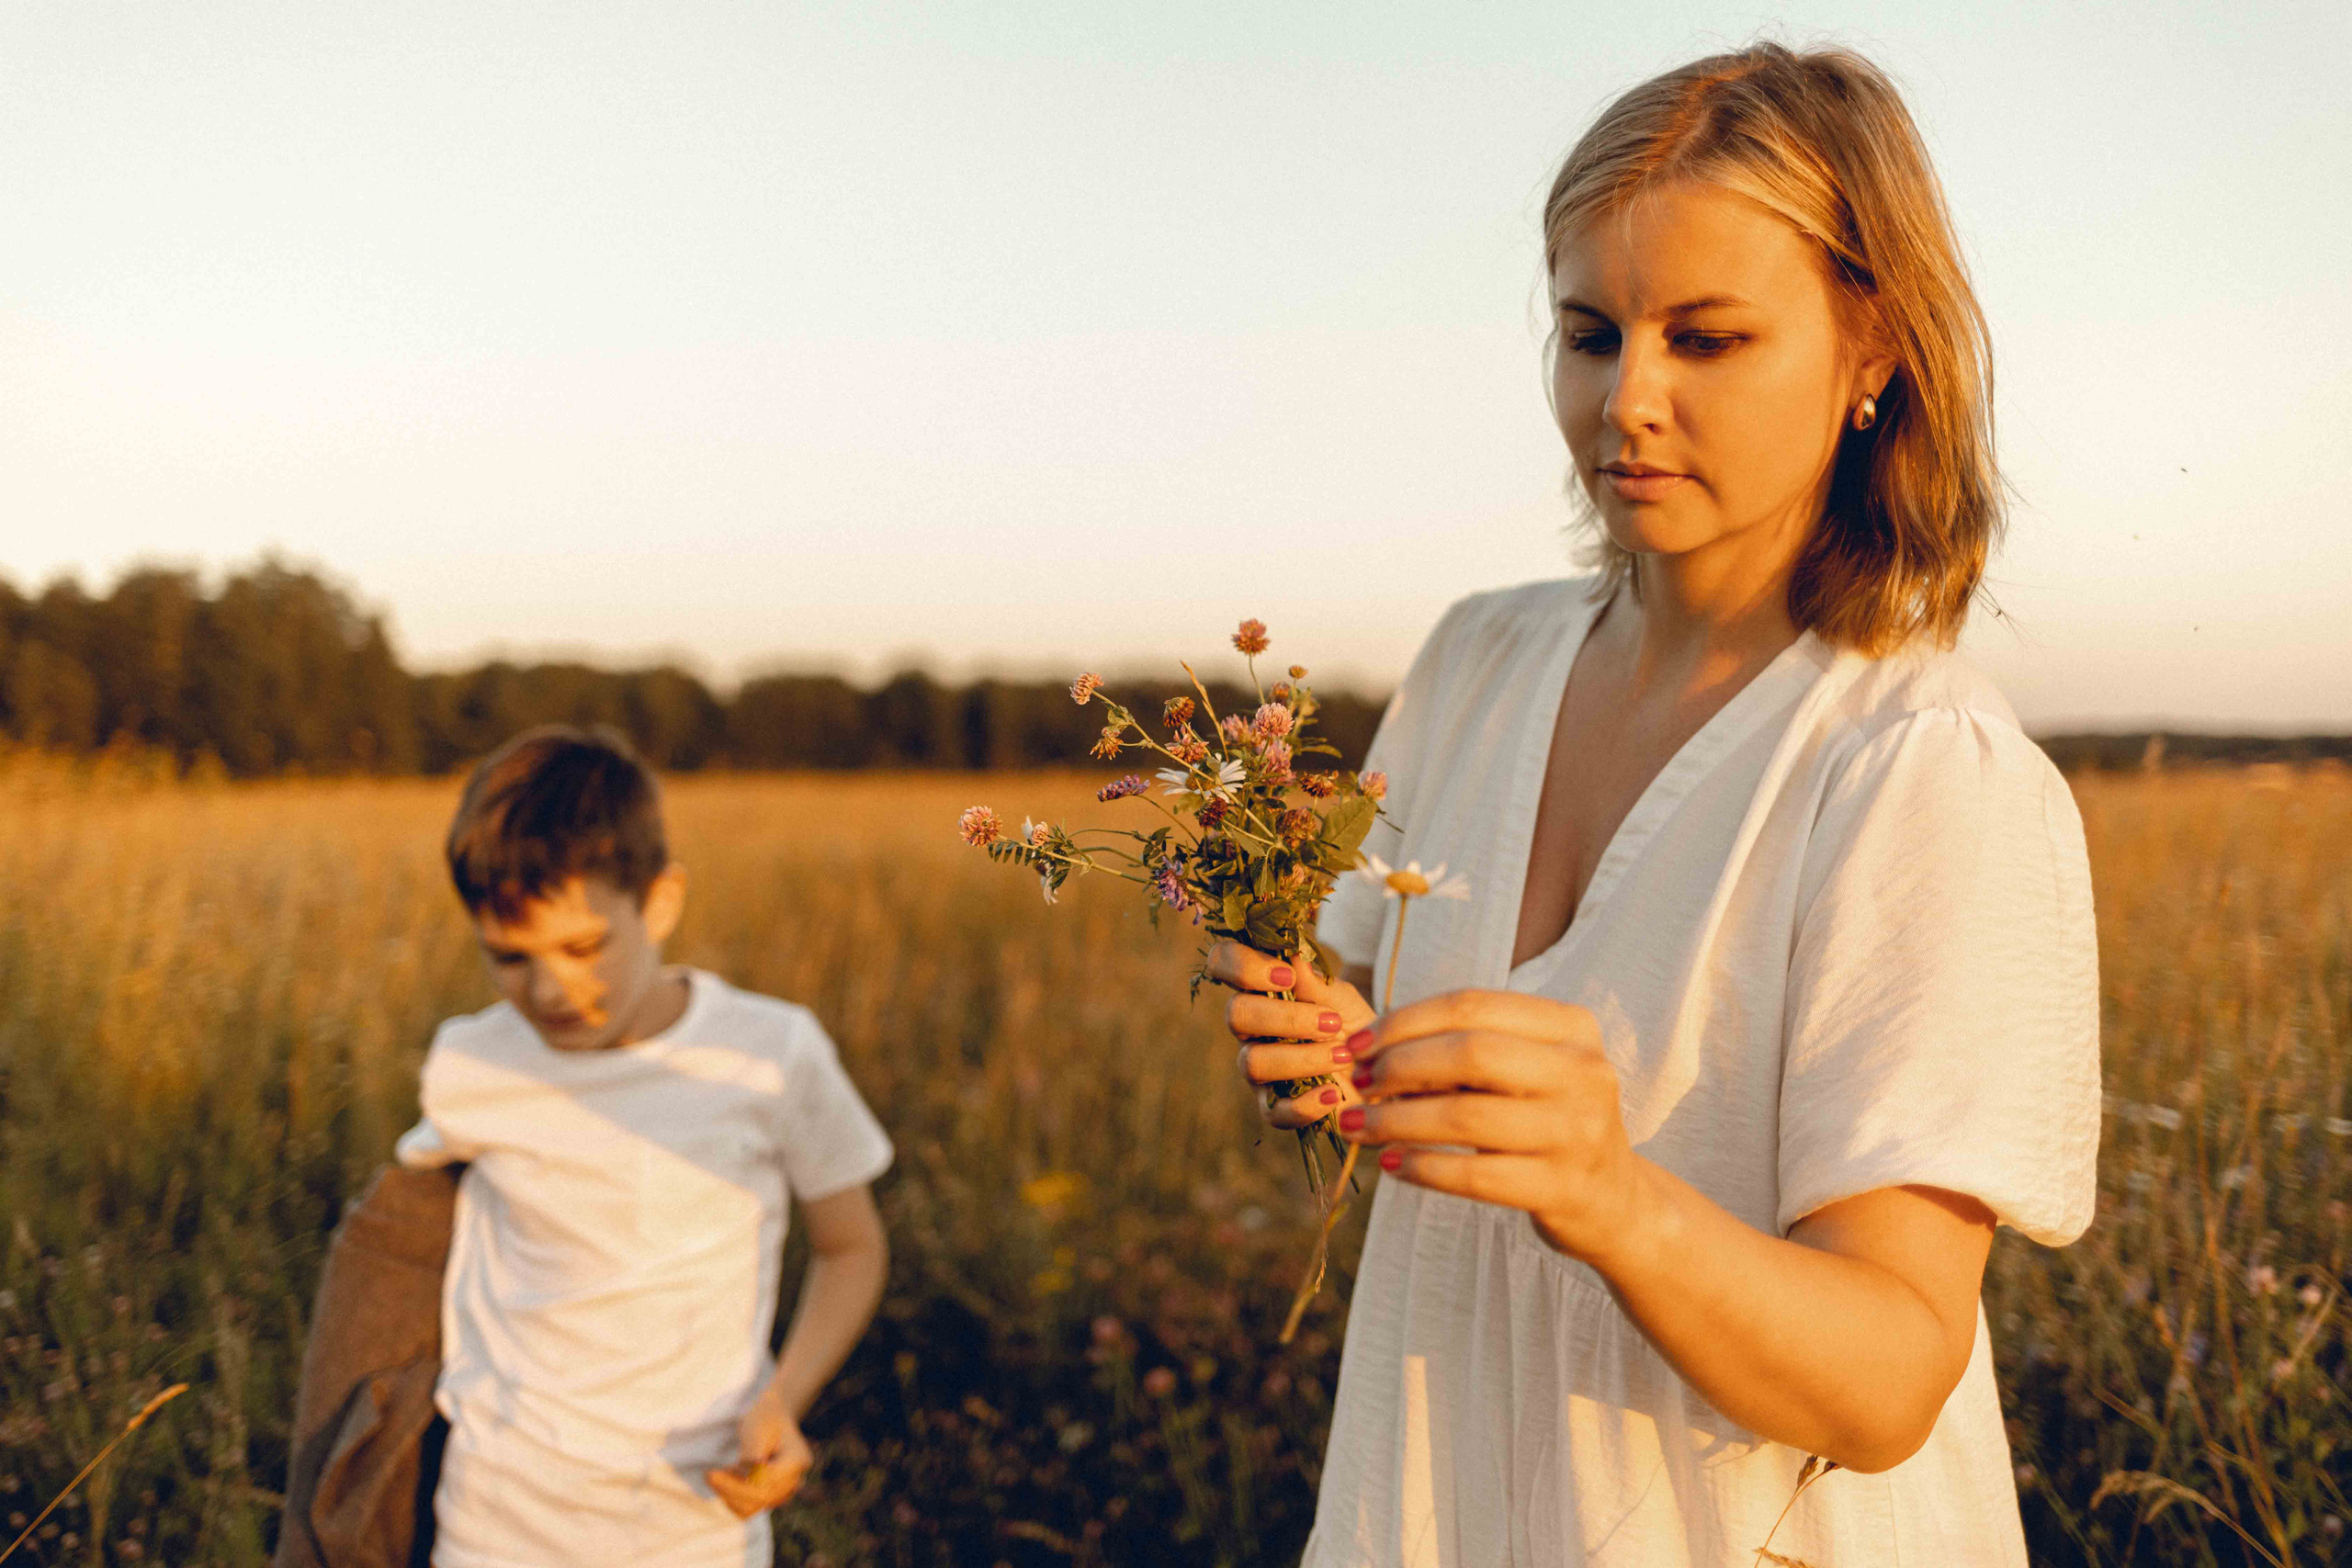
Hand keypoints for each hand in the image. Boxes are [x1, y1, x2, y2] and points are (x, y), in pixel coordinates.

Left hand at [705, 1382, 812, 1518]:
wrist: (770, 1418)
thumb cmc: (764, 1416)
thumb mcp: (758, 1422)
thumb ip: (755, 1445)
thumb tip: (753, 1467)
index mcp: (797, 1460)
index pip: (768, 1483)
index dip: (739, 1482)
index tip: (713, 1472)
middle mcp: (793, 1481)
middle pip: (761, 1498)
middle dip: (730, 1489)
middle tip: (708, 1474)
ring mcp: (782, 1492)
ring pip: (752, 1508)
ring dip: (729, 1496)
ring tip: (715, 1476)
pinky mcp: (769, 1498)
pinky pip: (748, 1509)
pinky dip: (732, 1499)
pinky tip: (724, 1482)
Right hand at [1204, 941, 1375, 1130]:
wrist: (1380, 1075)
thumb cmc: (1355, 1029)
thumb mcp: (1344, 1001)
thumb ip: (1317, 982)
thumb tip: (1293, 955)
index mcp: (1260, 991)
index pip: (1222, 962)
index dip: (1242, 965)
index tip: (1287, 976)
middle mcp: (1250, 1030)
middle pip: (1235, 1014)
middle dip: (1285, 1017)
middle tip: (1332, 1023)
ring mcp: (1259, 1071)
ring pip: (1252, 1062)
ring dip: (1302, 1058)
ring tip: (1342, 1056)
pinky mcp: (1275, 1109)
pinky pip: (1274, 1112)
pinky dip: (1306, 1104)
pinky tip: (1334, 1093)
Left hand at [1340, 989, 1643, 1262]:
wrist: (1614, 1199)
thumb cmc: (1548, 1120)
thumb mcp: (1526, 1071)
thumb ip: (1465, 1052)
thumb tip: (1371, 1052)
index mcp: (1572, 1027)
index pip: (1472, 1006)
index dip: (1405, 1022)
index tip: (1358, 1045)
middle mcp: (1583, 1072)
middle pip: (1470, 1052)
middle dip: (1399, 1066)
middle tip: (1359, 1085)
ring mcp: (1578, 1132)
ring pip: (1466, 1117)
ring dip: (1396, 1121)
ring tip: (1358, 1126)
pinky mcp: (1563, 1188)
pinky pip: (1475, 1176)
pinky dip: (1422, 1168)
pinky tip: (1392, 1165)